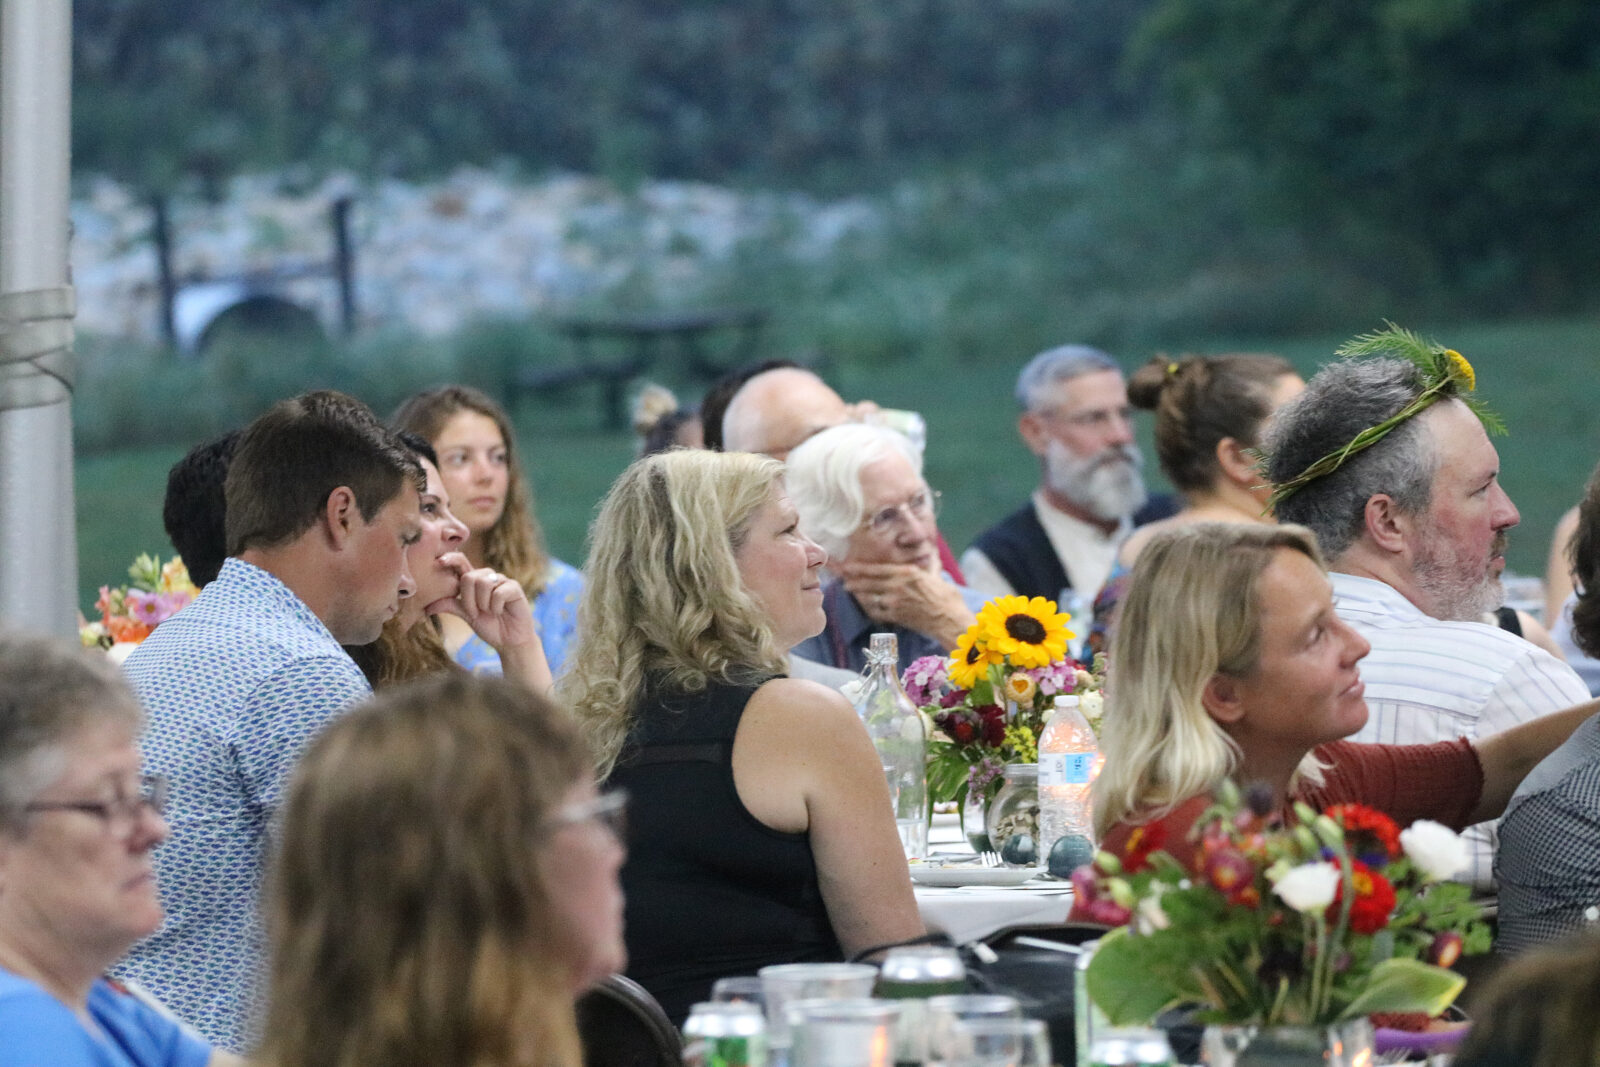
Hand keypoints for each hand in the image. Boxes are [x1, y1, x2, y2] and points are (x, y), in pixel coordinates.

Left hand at [426, 553, 536, 651]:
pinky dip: (496, 606)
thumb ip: (450, 606)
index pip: (461, 562)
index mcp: (474, 581)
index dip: (451, 558)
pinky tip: (501, 612)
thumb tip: (426, 607)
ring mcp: (502, 581)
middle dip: (469, 600)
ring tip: (490, 612)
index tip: (439, 561)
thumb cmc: (489, 626)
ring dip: (483, 604)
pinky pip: (499, 592)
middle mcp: (487, 578)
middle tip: (476, 613)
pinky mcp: (514, 588)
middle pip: (469, 577)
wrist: (509, 641)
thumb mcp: (466, 615)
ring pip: (484, 583)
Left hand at [837, 560, 974, 648]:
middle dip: (852, 578)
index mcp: (907, 573)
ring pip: (869, 596)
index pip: (877, 568)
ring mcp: (894, 601)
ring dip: (857, 593)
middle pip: (868, 581)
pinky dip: (868, 608)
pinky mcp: (894, 616)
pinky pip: (876, 611)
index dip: (859, 567)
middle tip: (841, 576)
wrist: (950, 621)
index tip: (848, 565)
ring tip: (849, 589)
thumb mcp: (937, 577)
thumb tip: (932, 554)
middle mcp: (897, 585)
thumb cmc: (948, 598)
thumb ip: (930, 565)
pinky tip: (864, 605)